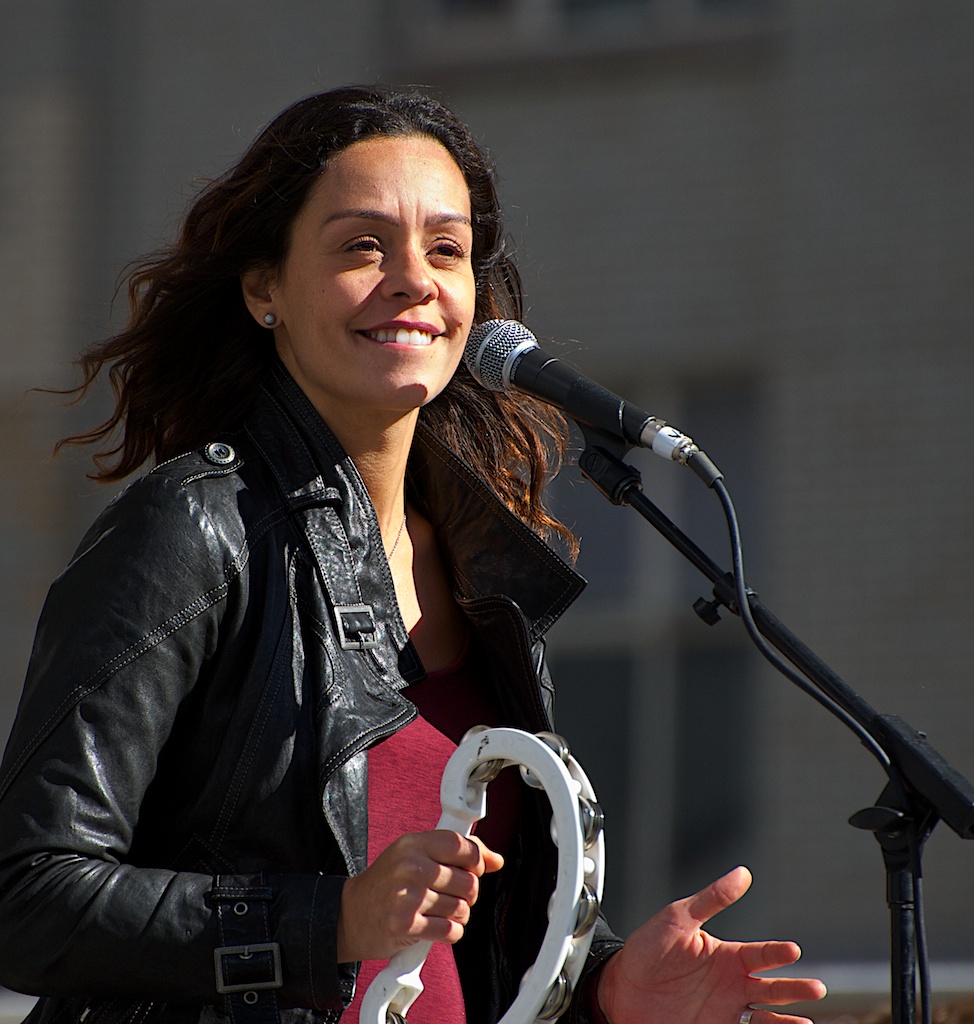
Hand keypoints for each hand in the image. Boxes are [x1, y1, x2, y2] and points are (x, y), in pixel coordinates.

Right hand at [337, 830, 503, 961]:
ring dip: (459, 914)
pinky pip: (451, 930)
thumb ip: (453, 852)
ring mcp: (408, 897)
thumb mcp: (413, 855)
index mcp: (412, 844)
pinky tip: (436, 926)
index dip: (477, 858)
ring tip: (441, 911)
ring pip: (462, 907)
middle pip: (468, 880)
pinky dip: (450, 932)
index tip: (476, 867)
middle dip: (468, 892)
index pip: (461, 844)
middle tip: (452, 894)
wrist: (350, 915)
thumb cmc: (386, 884)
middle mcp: (410, 867)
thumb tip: (495, 860)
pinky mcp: (407, 925)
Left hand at [597, 866, 826, 1023]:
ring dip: (786, 1020)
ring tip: (805, 1023)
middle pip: (773, 989)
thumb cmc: (648, 949)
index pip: (761, 954)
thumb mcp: (678, 918)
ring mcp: (724, 1011)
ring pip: (766, 1019)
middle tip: (816, 988)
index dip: (777, 952)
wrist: (620, 987)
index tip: (793, 950)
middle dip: (795, 989)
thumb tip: (741, 873)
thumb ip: (711, 899)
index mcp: (727, 957)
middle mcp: (731, 986)